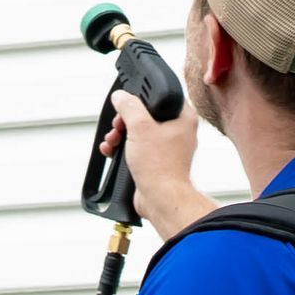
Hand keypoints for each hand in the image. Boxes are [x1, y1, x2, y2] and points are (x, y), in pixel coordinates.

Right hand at [106, 88, 215, 241]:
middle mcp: (178, 131)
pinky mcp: (156, 161)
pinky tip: (111, 150)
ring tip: (112, 140)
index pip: (162, 96)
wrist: (160, 198)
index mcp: (183, 117)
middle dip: (125, 120)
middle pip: (145, 114)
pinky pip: (136, 148)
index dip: (142, 97)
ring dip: (120, 134)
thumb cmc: (160, 167)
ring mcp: (167, 148)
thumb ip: (129, 106)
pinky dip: (122, 148)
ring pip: (138, 132)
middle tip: (119, 124)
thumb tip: (121, 97)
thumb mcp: (140, 127)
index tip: (129, 103)